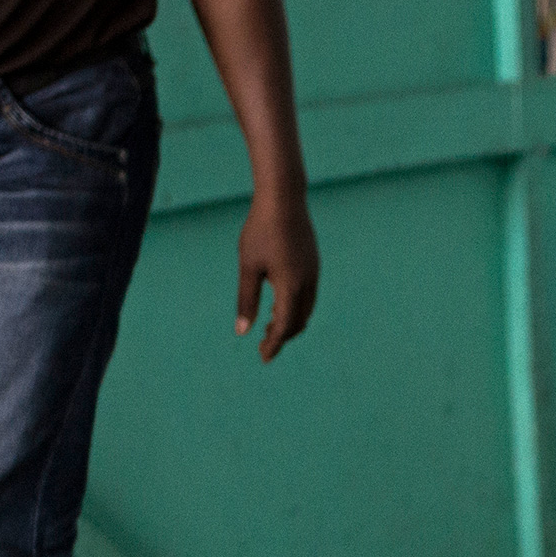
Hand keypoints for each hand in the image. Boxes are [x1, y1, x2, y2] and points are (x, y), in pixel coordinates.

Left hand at [238, 188, 320, 360]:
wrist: (284, 199)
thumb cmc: (261, 231)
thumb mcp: (248, 267)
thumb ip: (246, 300)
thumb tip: (242, 331)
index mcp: (290, 287)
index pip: (284, 327)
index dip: (274, 344)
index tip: (263, 357)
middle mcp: (307, 283)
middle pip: (298, 322)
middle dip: (282, 336)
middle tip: (263, 343)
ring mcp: (313, 273)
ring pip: (306, 309)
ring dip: (290, 321)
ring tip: (269, 324)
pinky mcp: (313, 264)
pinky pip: (308, 295)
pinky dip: (296, 307)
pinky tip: (279, 302)